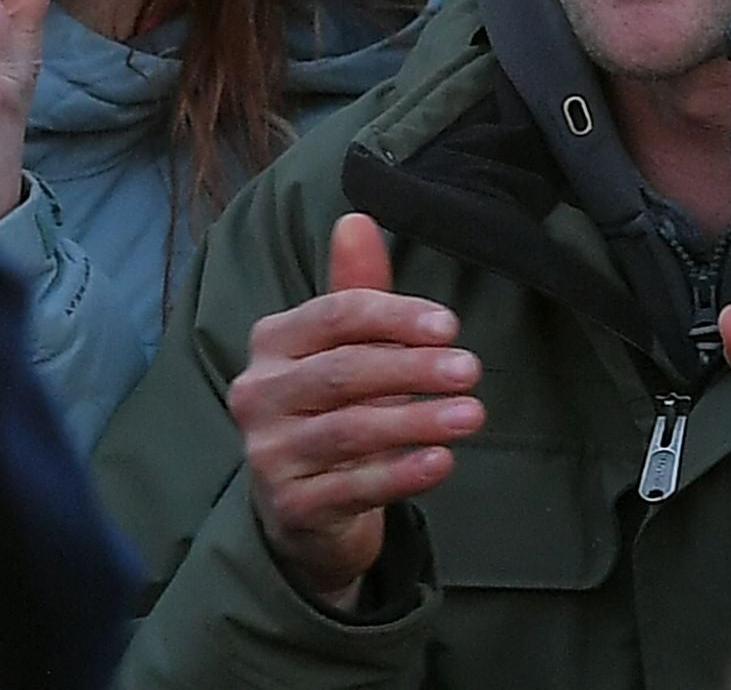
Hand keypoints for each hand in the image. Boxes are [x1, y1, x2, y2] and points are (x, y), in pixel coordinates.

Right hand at [229, 212, 479, 612]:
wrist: (304, 511)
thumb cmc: (330, 411)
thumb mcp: (344, 350)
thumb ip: (355, 289)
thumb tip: (357, 219)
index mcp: (271, 342)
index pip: (334, 315)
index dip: (394, 316)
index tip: (451, 325)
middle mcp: (258, 394)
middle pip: (343, 371)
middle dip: (412, 368)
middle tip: (471, 370)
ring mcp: (269, 454)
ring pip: (349, 429)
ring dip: (416, 420)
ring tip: (472, 415)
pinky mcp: (289, 507)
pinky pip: (353, 487)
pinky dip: (401, 474)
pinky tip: (442, 462)